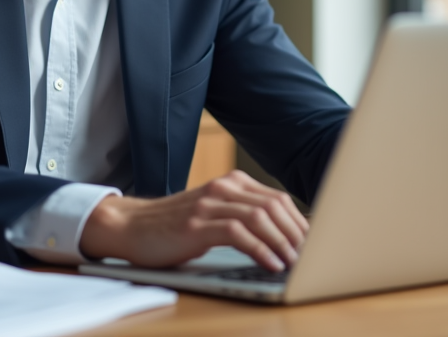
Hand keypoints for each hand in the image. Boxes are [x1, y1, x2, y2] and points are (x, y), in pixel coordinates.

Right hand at [79, 170, 307, 270]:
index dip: (300, 223)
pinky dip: (260, 250)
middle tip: (312, 258)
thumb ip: (243, 218)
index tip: (316, 246)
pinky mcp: (197, 223)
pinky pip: (238, 233)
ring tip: (296, 263)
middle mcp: (223, 188)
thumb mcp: (213, 216)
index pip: (278, 199)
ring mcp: (209, 204)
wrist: (131, 226)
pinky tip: (271, 264)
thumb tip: (284, 239)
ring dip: (283, 242)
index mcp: (231, 183)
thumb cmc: (174, 227)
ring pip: (260, 217)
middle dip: (298, 234)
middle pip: (275, 206)